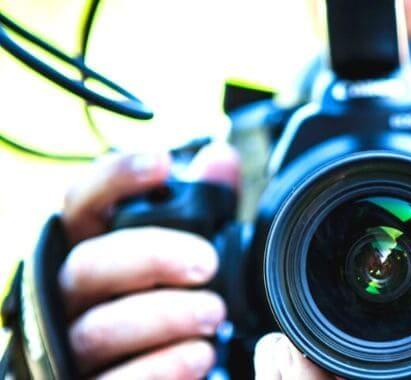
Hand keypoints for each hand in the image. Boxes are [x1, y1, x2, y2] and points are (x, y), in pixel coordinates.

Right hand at [59, 144, 239, 378]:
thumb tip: (220, 158)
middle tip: (206, 263)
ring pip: (98, 328)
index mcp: (95, 250)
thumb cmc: (169, 302)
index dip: (115, 179)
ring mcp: (73, 348)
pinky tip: (198, 356)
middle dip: (151, 257)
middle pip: (89, 265)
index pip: (84, 204)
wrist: (162, 375)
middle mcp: (74, 297)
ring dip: (163, 316)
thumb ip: (205, 206)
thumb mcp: (190, 251)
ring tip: (214, 314)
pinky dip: (159, 368)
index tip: (162, 164)